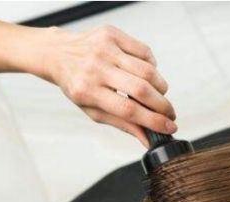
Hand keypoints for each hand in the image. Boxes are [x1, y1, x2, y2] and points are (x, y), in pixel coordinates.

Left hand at [40, 26, 176, 146]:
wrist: (58, 53)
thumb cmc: (77, 85)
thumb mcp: (93, 110)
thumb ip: (122, 124)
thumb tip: (147, 139)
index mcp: (87, 91)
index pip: (128, 110)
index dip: (153, 121)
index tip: (170, 127)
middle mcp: (95, 68)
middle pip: (141, 89)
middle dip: (162, 105)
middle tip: (170, 113)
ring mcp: (104, 48)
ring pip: (147, 70)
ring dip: (160, 87)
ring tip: (159, 95)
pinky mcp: (112, 34)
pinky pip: (144, 52)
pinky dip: (152, 66)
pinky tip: (147, 74)